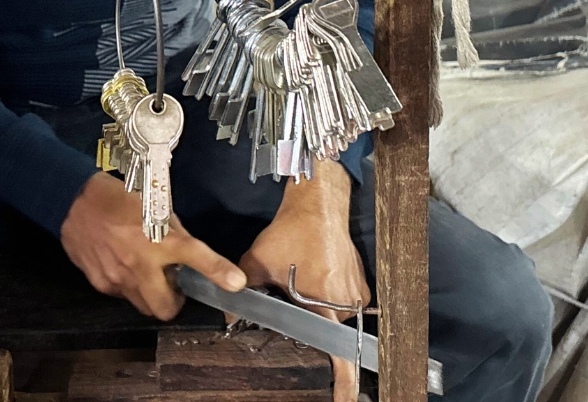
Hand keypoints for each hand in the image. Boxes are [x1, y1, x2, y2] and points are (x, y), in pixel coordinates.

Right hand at [60, 172, 245, 318]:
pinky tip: (121, 265)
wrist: (74, 201)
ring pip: (143, 306)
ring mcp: (118, 278)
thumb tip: (187, 254)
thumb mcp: (156, 208)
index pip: (196, 258)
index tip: (236, 284)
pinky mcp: (101, 283)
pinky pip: (121, 295)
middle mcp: (141, 263)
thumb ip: (174, 235)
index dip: (219, 272)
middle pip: (165, 309)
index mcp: (160, 239)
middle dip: (172, 303)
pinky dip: (127, 286)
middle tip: (172, 285)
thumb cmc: (117, 199)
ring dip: (150, 295)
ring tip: (145, 273)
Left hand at [239, 160, 369, 401]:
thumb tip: (227, 315)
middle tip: (300, 308)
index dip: (343, 384)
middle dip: (317, 333)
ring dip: (321, 312)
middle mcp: (348, 303)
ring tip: (307, 282)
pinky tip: (315, 278)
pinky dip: (328, 299)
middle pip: (332, 335)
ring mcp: (358, 294)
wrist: (319, 204)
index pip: (340, 355)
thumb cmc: (292, 232)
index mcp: (326, 304)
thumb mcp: (259, 261)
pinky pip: (344, 304)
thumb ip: (242, 290)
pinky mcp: (360, 285)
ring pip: (337, 318)